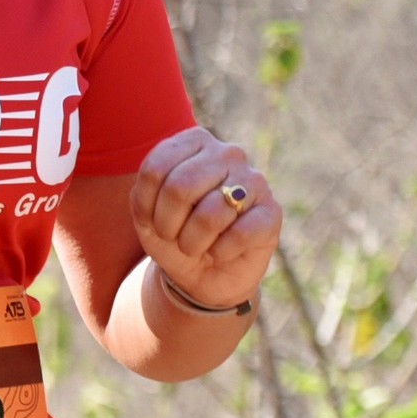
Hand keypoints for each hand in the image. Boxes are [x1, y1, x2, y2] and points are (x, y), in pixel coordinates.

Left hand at [131, 127, 281, 313]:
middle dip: (168, 225)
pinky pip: (240, 234)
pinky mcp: (271, 212)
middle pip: (181, 187)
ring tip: (194, 246)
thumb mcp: (146, 214)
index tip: (152, 221)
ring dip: (192, 242)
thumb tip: (173, 191)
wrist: (203, 274)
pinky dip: (220, 252)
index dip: (146, 206)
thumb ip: (144, 194)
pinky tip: (220, 252)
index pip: (156, 168)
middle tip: (174, 238)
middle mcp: (227, 154)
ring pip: (211, 214)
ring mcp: (254, 181)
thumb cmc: (174, 235)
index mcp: (195, 142)